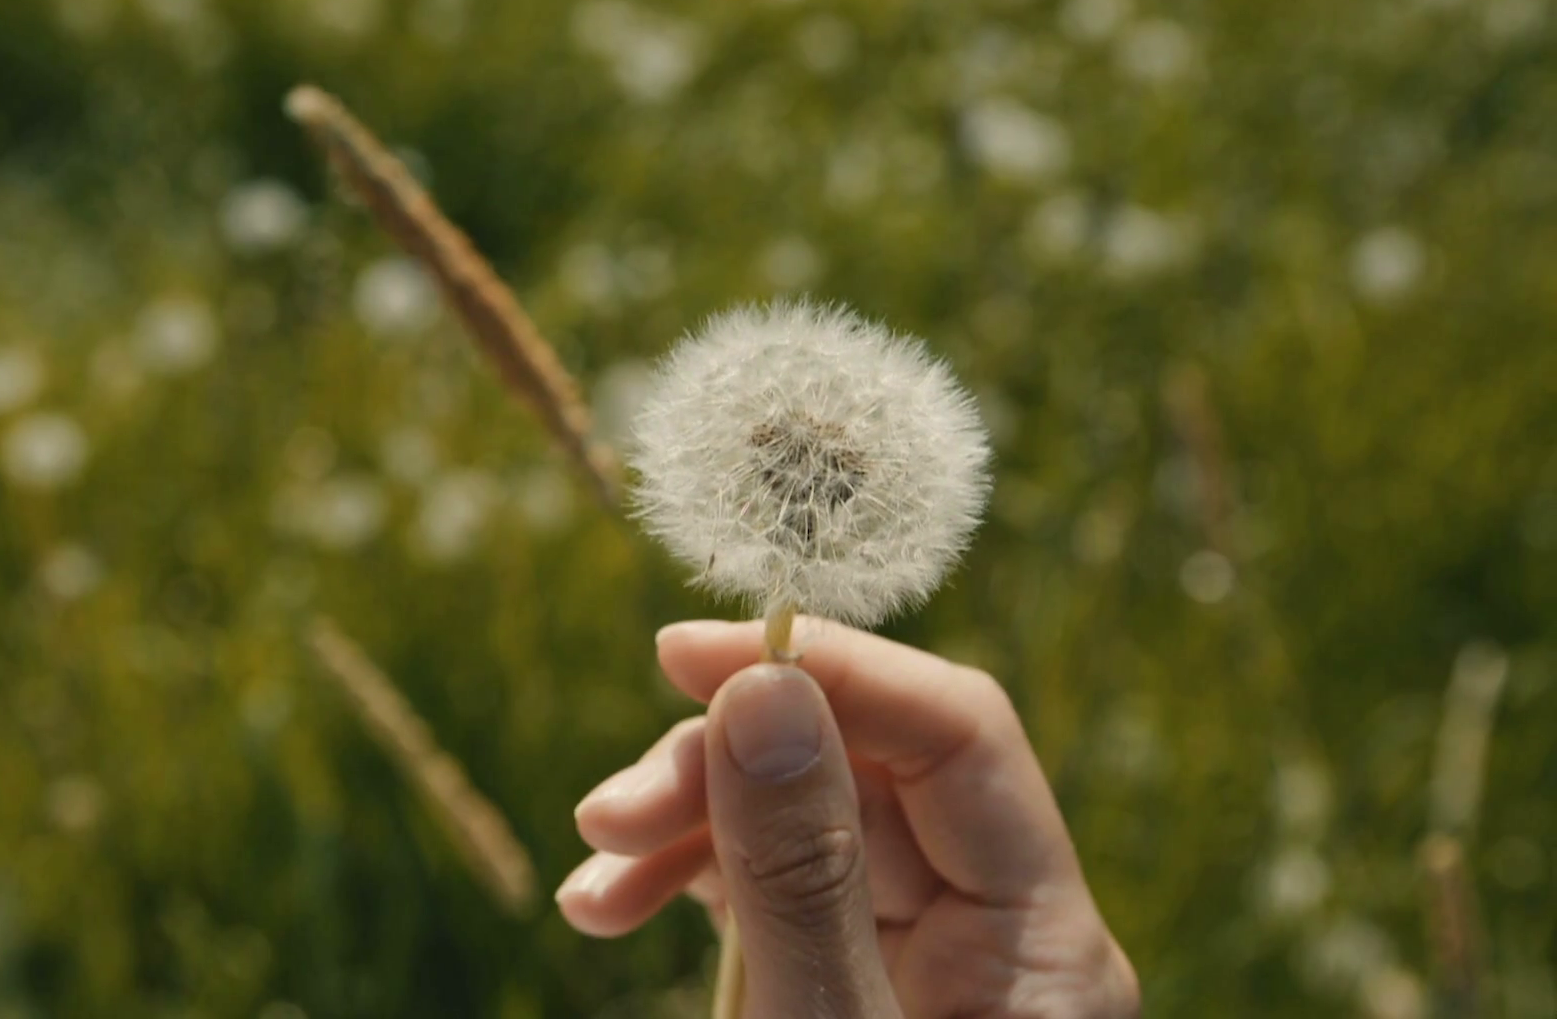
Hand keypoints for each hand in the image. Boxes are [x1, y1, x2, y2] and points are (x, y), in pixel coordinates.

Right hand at [556, 619, 1139, 1018]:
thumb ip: (802, 876)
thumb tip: (765, 688)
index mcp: (1049, 948)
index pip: (957, 734)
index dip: (829, 669)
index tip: (681, 654)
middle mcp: (1002, 939)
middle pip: (871, 772)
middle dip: (728, 765)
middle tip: (604, 818)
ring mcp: (930, 968)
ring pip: (815, 825)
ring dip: (693, 826)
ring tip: (590, 880)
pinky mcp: (864, 992)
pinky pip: (786, 895)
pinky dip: (699, 888)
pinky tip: (615, 909)